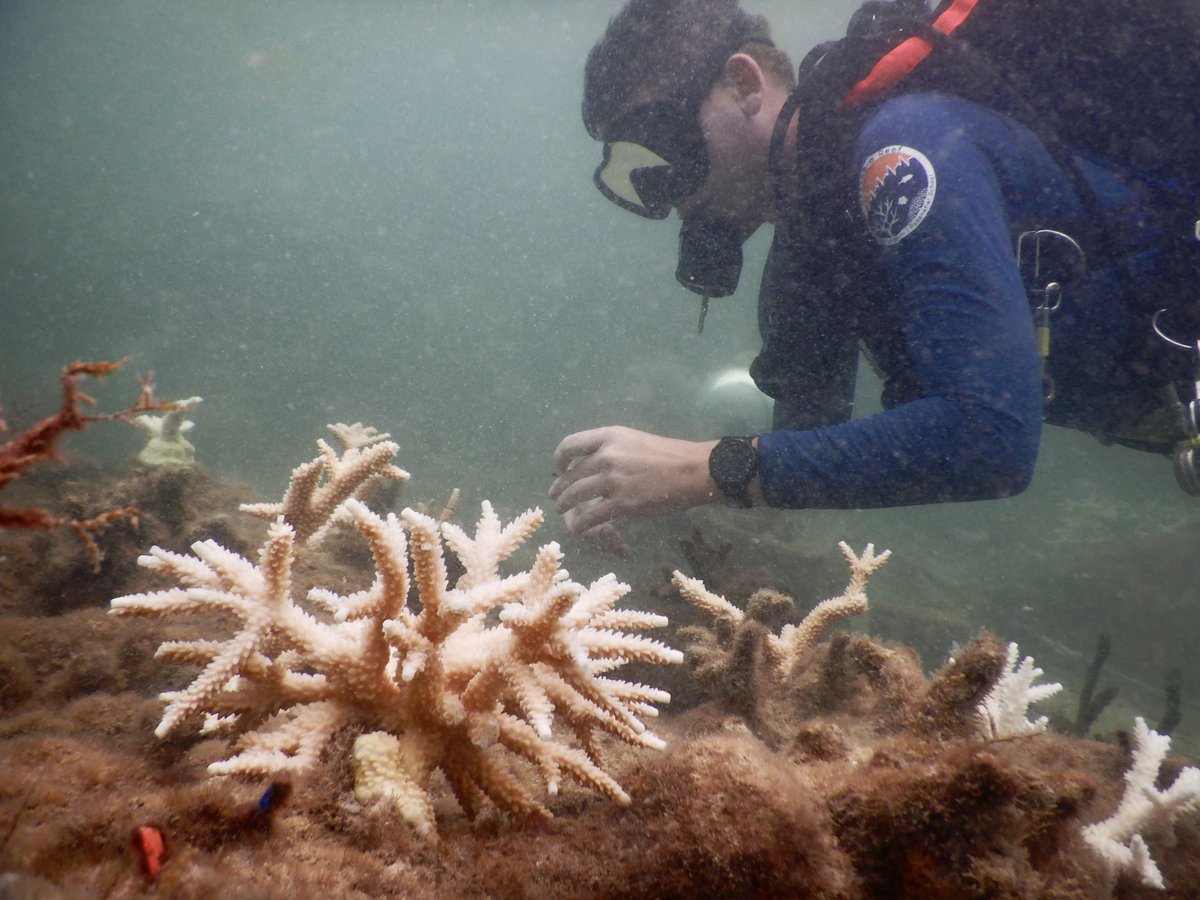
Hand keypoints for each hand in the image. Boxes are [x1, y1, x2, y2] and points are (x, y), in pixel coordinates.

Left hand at [549, 426, 717, 534]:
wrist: (693, 471)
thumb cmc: (667, 455)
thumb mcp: (633, 440)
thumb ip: (610, 448)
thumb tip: (588, 464)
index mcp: (609, 436)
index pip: (569, 445)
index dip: (559, 459)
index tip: (560, 468)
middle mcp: (607, 455)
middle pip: (570, 475)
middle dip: (559, 489)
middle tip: (556, 497)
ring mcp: (613, 480)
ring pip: (575, 496)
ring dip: (564, 506)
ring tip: (562, 511)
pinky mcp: (622, 504)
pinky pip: (590, 517)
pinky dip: (580, 525)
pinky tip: (579, 528)